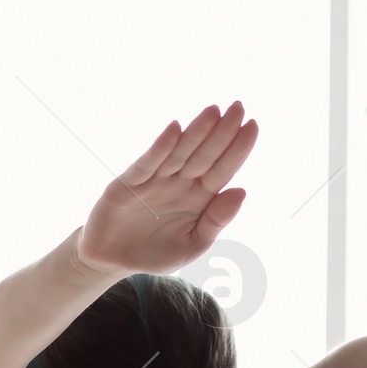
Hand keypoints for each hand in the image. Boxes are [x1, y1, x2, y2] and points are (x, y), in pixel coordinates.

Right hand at [77, 103, 257, 276]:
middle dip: (222, 131)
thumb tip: (241, 190)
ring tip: (213, 111)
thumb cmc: (156, 253)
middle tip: (238, 107)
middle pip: (205, 154)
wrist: (113, 260)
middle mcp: (180, 183)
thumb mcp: (192, 245)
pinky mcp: (129, 183)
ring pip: (180, 153)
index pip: (223, 168)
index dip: (238, 148)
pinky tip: (175, 129)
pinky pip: (147, 163)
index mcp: (200, 197)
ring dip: (196, 132)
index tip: (253, 125)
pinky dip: (161, 147)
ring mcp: (155, 180)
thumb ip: (216, 220)